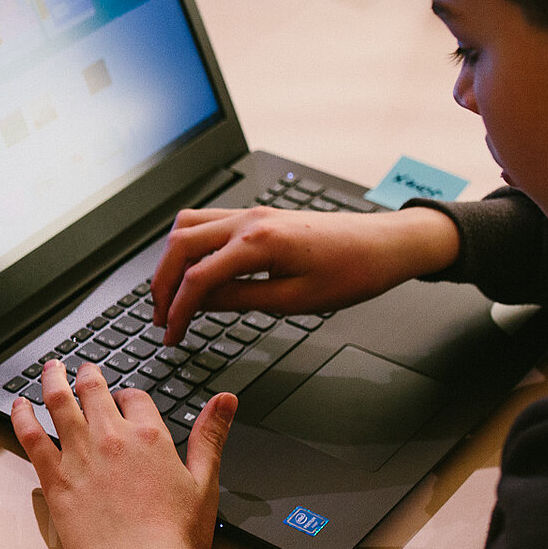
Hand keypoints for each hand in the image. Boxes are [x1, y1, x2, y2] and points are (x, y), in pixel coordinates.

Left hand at [10, 362, 235, 548]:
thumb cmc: (174, 538)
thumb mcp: (204, 483)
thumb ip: (211, 436)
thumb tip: (225, 400)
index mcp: (150, 437)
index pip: (137, 399)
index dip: (130, 396)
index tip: (126, 399)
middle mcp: (112, 439)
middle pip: (94, 391)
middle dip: (89, 375)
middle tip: (84, 368)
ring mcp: (79, 456)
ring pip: (60, 403)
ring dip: (53, 380)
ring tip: (50, 368)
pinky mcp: (55, 479)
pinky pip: (32, 437)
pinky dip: (23, 416)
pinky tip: (19, 405)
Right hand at [150, 205, 459, 344]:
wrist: (387, 244)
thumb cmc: (353, 272)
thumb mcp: (294, 300)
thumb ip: (239, 299)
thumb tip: (199, 304)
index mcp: (258, 243)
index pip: (198, 278)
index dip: (177, 310)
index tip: (171, 335)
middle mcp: (248, 220)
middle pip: (180, 245)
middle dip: (162, 284)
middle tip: (160, 316)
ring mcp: (251, 213)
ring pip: (187, 226)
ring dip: (171, 260)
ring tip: (170, 293)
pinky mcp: (257, 216)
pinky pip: (207, 222)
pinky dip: (189, 246)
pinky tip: (194, 269)